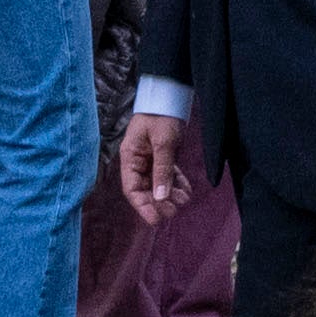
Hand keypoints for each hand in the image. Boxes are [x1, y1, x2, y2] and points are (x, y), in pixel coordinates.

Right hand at [114, 102, 199, 220]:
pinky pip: (168, 176)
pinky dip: (176, 184)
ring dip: (170, 195)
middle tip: (174, 211)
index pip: (132, 189)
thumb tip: (161, 197)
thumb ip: (162, 170)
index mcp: (130, 158)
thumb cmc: (161, 115)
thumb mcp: (163, 142)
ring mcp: (150, 160)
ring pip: (158, 185)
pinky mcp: (162, 157)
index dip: (143, 206)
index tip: (156, 220)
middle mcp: (138, 162)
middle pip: (145, 190)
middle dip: (159, 203)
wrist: (170, 96)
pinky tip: (186, 191)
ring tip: (183, 200)